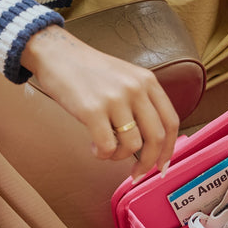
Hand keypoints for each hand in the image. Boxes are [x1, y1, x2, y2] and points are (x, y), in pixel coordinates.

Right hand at [21, 24, 178, 181]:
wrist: (57, 53)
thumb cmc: (89, 70)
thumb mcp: (125, 77)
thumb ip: (141, 101)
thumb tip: (151, 141)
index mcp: (147, 81)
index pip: (171, 121)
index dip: (170, 149)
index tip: (162, 166)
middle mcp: (136, 89)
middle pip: (157, 137)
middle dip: (148, 162)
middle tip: (137, 174)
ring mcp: (115, 99)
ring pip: (132, 145)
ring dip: (118, 156)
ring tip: (106, 148)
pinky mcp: (92, 110)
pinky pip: (107, 147)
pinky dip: (102, 154)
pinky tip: (93, 146)